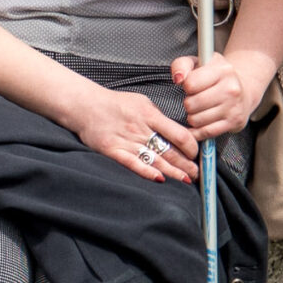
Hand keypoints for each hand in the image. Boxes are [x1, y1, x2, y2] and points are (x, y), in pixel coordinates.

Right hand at [61, 84, 198, 183]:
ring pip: (156, 160)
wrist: (85, 105)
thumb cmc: (115, 104)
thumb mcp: (142, 102)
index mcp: (150, 115)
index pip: (179, 134)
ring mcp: (126, 141)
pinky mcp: (113, 151)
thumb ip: (158, 117)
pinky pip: (133, 163)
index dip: (192, 147)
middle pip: (170, 151)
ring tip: (186, 179)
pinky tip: (159, 179)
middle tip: (197, 173)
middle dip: (186, 164)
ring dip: (173, 172)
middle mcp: (140, 129)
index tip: (195, 154)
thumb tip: (176, 131)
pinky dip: (147, 172)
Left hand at [172, 52, 272, 140]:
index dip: (186, 86)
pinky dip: (198, 130)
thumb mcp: (199, 62)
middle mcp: (231, 89)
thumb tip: (178, 79)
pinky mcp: (234, 122)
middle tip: (195, 99)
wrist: (244, 89)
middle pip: (191, 104)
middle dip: (188, 103)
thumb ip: (181, 65)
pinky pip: (206, 132)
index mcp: (223, 70)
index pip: (190, 84)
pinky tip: (200, 122)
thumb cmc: (216, 76)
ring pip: (196, 120)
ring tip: (199, 109)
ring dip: (192, 117)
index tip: (191, 86)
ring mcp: (234, 107)